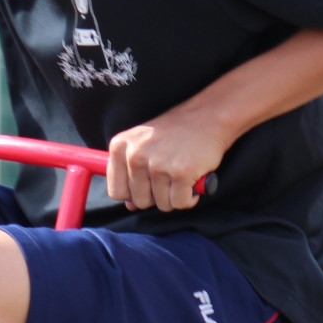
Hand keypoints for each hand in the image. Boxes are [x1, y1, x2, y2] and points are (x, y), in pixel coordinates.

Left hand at [107, 105, 228, 212]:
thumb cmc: (174, 133)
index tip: (147, 185)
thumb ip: (131, 174)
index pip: (116, 191)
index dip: (133, 194)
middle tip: (169, 179)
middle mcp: (135, 155)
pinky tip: (192, 182)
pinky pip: (180, 203)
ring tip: (181, 176)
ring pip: (162, 205)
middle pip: (139, 201)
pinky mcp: (180, 173)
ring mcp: (157, 164)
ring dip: (174, 197)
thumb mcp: (144, 145)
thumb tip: (130, 205)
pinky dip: (189, 198)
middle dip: (156, 197)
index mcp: (120, 147)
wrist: (207, 117)